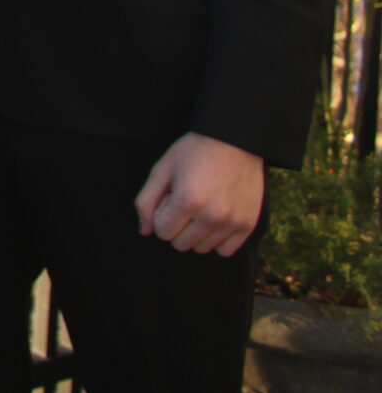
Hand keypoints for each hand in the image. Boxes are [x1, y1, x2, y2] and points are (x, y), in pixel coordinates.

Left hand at [134, 132, 263, 255]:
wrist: (235, 142)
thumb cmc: (193, 152)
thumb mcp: (162, 169)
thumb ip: (146, 201)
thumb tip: (144, 231)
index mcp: (187, 201)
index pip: (161, 232)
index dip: (161, 214)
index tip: (170, 198)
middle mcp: (212, 216)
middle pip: (180, 244)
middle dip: (176, 226)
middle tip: (185, 202)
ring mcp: (233, 222)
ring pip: (201, 249)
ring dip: (195, 233)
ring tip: (201, 207)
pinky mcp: (248, 225)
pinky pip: (225, 251)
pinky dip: (216, 239)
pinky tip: (215, 219)